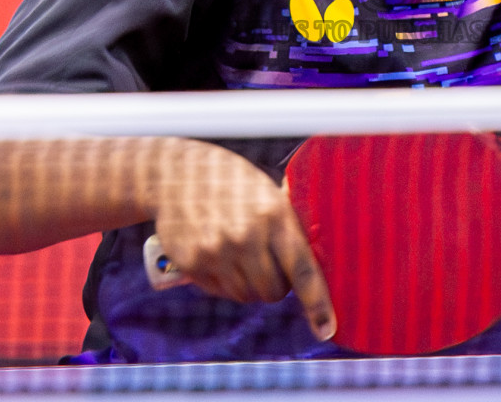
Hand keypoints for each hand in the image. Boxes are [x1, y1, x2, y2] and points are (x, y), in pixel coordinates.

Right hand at [150, 140, 335, 339]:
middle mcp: (246, 236)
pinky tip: (220, 255)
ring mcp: (216, 251)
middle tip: (269, 265)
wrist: (174, 174)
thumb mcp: (265, 191)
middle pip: (273, 291)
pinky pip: (221, 292)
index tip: (326, 327)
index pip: (302, 269)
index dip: (317, 302)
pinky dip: (226, 282)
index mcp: (273, 214)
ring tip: (241, 256)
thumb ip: (286, 224)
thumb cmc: (230, 182)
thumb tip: (313, 259)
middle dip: (276, 286)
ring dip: (250, 286)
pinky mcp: (192, 263)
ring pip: (247, 295)